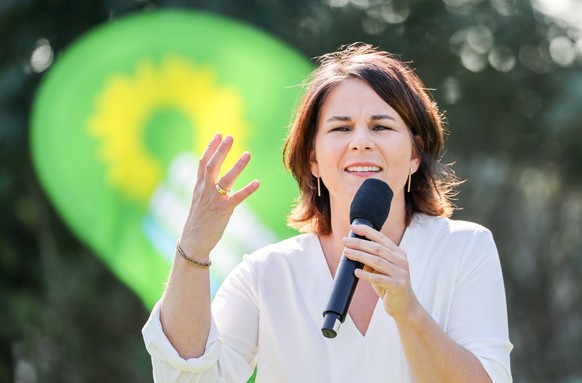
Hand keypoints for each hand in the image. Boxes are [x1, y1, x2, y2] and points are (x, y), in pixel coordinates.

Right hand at [179, 133, 259, 257]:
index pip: (203, 163)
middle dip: (221, 150)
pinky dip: (247, 190)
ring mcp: (213, 200)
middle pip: (212, 166)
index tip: (218, 134)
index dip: (211, 148)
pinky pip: (236, 198)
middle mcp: (205, 191)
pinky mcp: (223, 211)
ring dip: (237, 166)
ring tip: (248, 154)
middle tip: (230, 137)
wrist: (193, 242)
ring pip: (226, 179)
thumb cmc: (198, 222)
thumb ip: (206, 188)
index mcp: (199, 187)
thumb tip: (216, 178)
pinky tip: (257, 183)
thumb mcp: (199, 201)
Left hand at [342, 224, 419, 320]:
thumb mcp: (382, 270)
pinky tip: (356, 272)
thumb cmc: (390, 286)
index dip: (367, 231)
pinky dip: (366, 274)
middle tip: (345, 241)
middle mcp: (401, 260)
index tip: (353, 227)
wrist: (404, 306)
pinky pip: (378, 278)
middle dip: (359, 243)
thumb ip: (372, 260)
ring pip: (377, 260)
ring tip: (347, 253)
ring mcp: (400, 273)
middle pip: (377, 248)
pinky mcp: (397, 285)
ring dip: (360, 255)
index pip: (381, 238)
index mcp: (399, 253)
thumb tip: (353, 251)